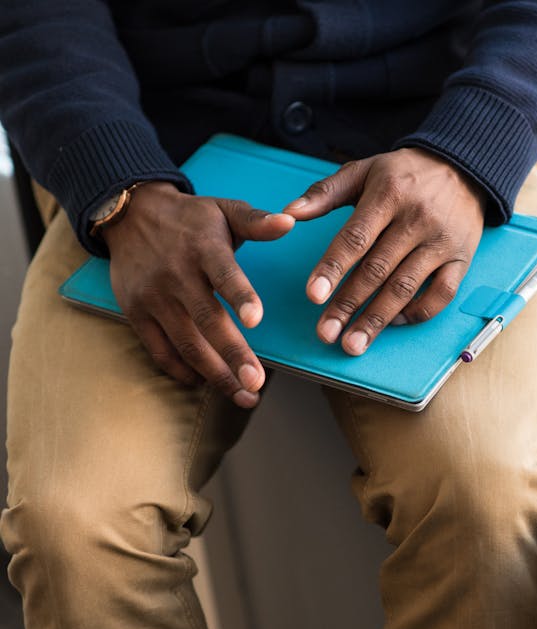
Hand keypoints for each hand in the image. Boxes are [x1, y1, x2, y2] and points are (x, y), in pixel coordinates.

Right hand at [103, 182, 294, 406]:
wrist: (129, 214)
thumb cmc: (190, 217)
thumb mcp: (224, 209)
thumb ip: (256, 221)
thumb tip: (291, 221)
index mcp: (204, 248)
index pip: (224, 274)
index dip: (240, 297)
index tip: (257, 320)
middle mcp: (177, 275)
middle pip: (207, 320)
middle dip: (232, 354)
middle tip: (256, 383)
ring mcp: (153, 297)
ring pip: (185, 342)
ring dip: (214, 373)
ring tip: (243, 395)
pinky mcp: (135, 312)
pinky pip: (158, 349)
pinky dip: (180, 370)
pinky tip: (204, 384)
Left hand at [283, 147, 485, 354]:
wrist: (463, 168)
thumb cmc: (405, 174)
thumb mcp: (363, 170)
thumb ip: (324, 192)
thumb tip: (288, 212)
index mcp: (389, 195)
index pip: (356, 238)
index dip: (333, 269)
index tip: (313, 296)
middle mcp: (417, 219)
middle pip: (378, 270)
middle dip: (349, 305)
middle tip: (325, 333)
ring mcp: (442, 242)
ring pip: (406, 288)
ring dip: (377, 319)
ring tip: (353, 344)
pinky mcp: (462, 259)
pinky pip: (441, 294)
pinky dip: (417, 312)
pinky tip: (392, 323)